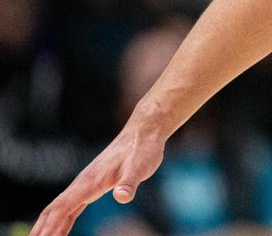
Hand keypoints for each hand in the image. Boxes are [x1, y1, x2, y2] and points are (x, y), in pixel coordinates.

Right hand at [32, 124, 165, 235]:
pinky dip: (62, 221)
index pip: (60, 209)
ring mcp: (86, 185)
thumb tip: (122, 197)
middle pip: (53, 211)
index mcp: (89, 182)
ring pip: (60, 210)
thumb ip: (129, 183)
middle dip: (40, 230)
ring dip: (48, 227)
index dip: (49, 228)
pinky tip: (60, 230)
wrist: (143, 133)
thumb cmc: (142, 150)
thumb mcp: (140, 167)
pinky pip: (71, 207)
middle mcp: (82, 184)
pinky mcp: (93, 186)